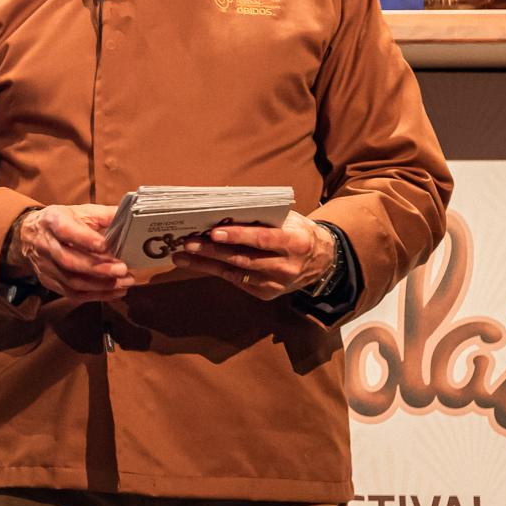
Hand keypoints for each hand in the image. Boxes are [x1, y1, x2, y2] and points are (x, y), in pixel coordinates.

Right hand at [7, 204, 130, 300]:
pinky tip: (114, 291)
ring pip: (71, 281)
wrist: (30, 235)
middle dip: (98, 268)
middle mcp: (46, 244)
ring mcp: (46, 266)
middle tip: (122, 270)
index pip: (65, 231)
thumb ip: (105, 215)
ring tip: (124, 282)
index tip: (106, 246)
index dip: (85, 239)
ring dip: (100, 285)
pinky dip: (95, 295)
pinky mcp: (48, 281)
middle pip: (69, 261)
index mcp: (53, 221)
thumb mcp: (80, 211)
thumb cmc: (61, 222)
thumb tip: (131, 216)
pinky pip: (71, 294)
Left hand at [171, 211, 333, 299]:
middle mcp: (286, 266)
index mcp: (295, 242)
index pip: (262, 239)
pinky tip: (198, 264)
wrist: (323, 260)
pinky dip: (217, 271)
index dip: (238, 236)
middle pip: (244, 259)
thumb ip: (262, 217)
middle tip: (187, 243)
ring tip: (182, 256)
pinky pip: (238, 281)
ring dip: (206, 264)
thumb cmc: (298, 232)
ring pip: (236, 273)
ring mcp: (276, 283)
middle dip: (212, 251)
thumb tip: (224, 211)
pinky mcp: (267, 293)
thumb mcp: (289, 219)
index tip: (213, 232)